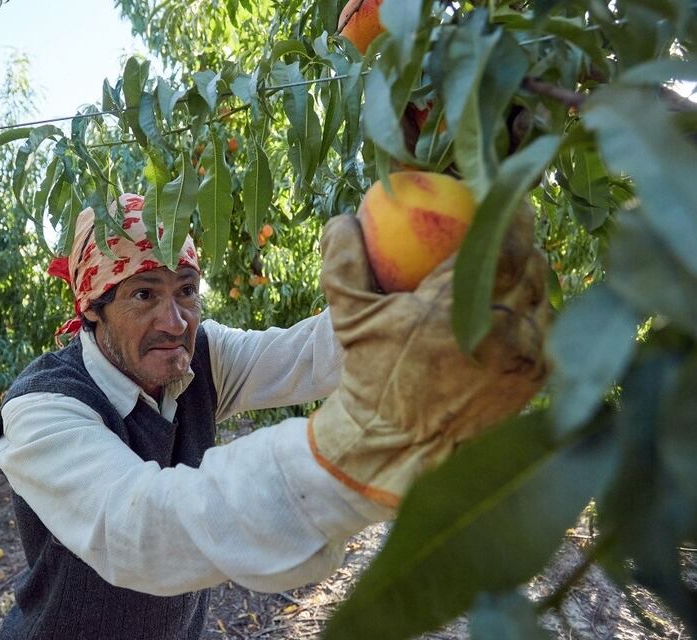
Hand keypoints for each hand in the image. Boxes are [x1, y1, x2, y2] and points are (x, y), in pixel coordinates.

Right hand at [308, 202, 550, 509]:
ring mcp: (524, 355)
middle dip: (523, 239)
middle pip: (531, 263)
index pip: (499, 241)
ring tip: (510, 265)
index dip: (508, 210)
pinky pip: (545, 329)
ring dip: (529, 275)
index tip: (500, 192)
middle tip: (506, 225)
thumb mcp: (347, 316)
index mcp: (453, 306)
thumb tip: (343, 217)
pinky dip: (533, 312)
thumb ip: (343, 260)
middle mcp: (499, 328)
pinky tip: (513, 307)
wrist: (398, 443)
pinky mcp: (536, 378)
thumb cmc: (371, 373)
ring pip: (542, 295)